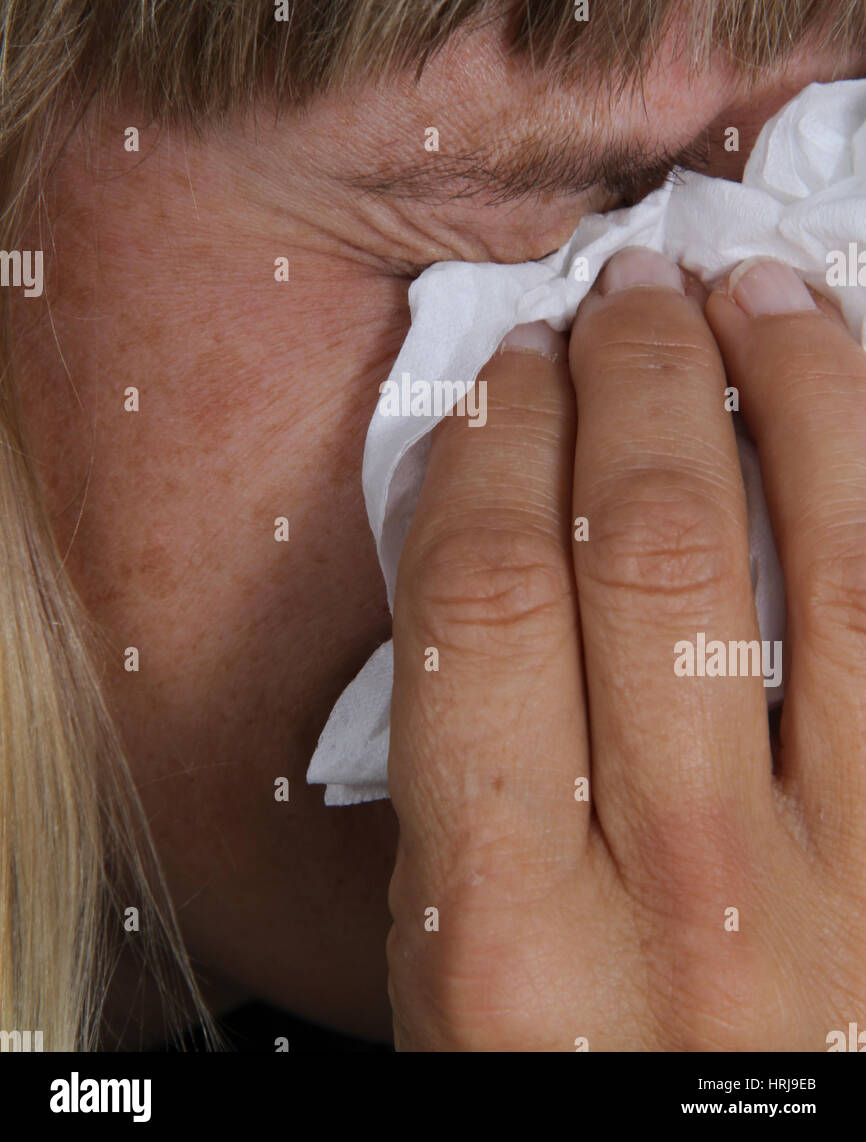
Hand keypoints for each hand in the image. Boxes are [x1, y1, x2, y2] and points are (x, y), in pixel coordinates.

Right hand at [386, 249, 865, 1050]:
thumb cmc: (581, 1078)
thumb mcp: (458, 966)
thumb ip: (459, 764)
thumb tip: (487, 526)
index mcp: (510, 937)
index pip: (487, 597)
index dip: (499, 438)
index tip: (510, 371)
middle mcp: (690, 906)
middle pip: (652, 546)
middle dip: (636, 377)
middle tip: (628, 298)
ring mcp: (855, 889)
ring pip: (838, 558)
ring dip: (795, 388)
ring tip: (758, 299)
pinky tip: (859, 410)